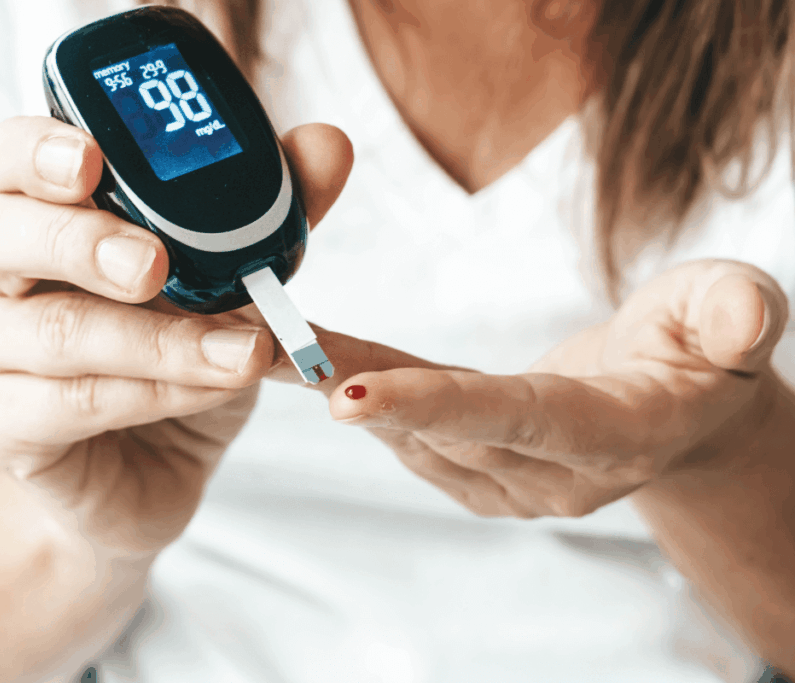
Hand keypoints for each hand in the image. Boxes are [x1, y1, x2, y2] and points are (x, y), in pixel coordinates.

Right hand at [0, 116, 352, 555]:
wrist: (154, 469)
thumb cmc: (177, 356)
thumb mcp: (230, 282)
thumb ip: (267, 214)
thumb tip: (330, 145)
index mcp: (39, 214)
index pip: (8, 158)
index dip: (38, 151)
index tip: (92, 158)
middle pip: (2, 234)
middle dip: (83, 243)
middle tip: (155, 264)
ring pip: (57, 332)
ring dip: (160, 341)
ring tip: (245, 351)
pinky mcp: (3, 425)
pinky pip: (74, 403)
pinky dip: (156, 393)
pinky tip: (215, 389)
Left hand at [291, 260, 789, 517]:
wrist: (677, 405)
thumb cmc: (703, 352)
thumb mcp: (732, 318)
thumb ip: (734, 316)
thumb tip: (744, 315)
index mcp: (611, 434)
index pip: (515, 419)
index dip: (435, 406)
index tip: (349, 394)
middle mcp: (549, 474)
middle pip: (437, 428)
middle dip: (348, 389)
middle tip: (264, 352)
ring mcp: (508, 480)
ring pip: (406, 431)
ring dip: (331, 387)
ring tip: (260, 340)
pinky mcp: (476, 468)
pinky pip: (404, 427)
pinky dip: (351, 386)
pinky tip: (299, 355)